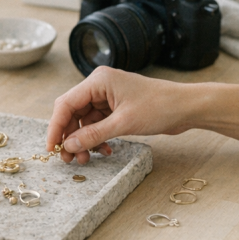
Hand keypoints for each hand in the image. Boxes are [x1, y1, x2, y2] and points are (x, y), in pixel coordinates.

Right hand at [47, 66, 192, 163]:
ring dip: (83, 140)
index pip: (66, 104)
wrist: (187, 108)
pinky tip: (104, 150)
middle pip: (72, 113)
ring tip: (86, 159)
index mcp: (98, 81)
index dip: (56, 127)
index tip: (51, 148)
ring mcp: (107, 97)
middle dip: (69, 136)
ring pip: (84, 121)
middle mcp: (99, 86)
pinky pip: (97, 124)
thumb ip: (93, 134)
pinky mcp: (116, 108)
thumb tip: (68, 146)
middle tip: (68, 159)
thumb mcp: (123, 123)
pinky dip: (97, 138)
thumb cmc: (159, 107)